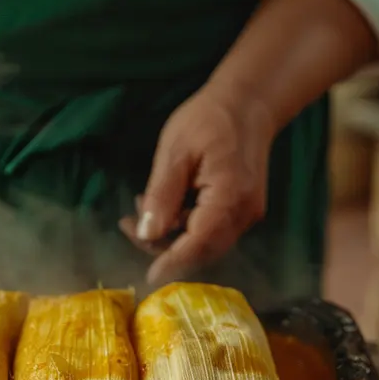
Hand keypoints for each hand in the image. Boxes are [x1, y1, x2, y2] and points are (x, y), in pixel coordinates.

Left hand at [120, 88, 275, 285]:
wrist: (249, 102)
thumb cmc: (209, 119)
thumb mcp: (175, 152)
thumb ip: (161, 196)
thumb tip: (147, 235)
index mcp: (229, 198)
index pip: (196, 244)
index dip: (170, 263)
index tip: (146, 278)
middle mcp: (244, 213)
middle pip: (201, 249)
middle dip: (163, 247)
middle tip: (129, 226)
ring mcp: (247, 213)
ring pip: (206, 243)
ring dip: (172, 236)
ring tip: (139, 210)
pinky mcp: (244, 209)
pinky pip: (213, 230)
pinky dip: (186, 226)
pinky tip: (164, 207)